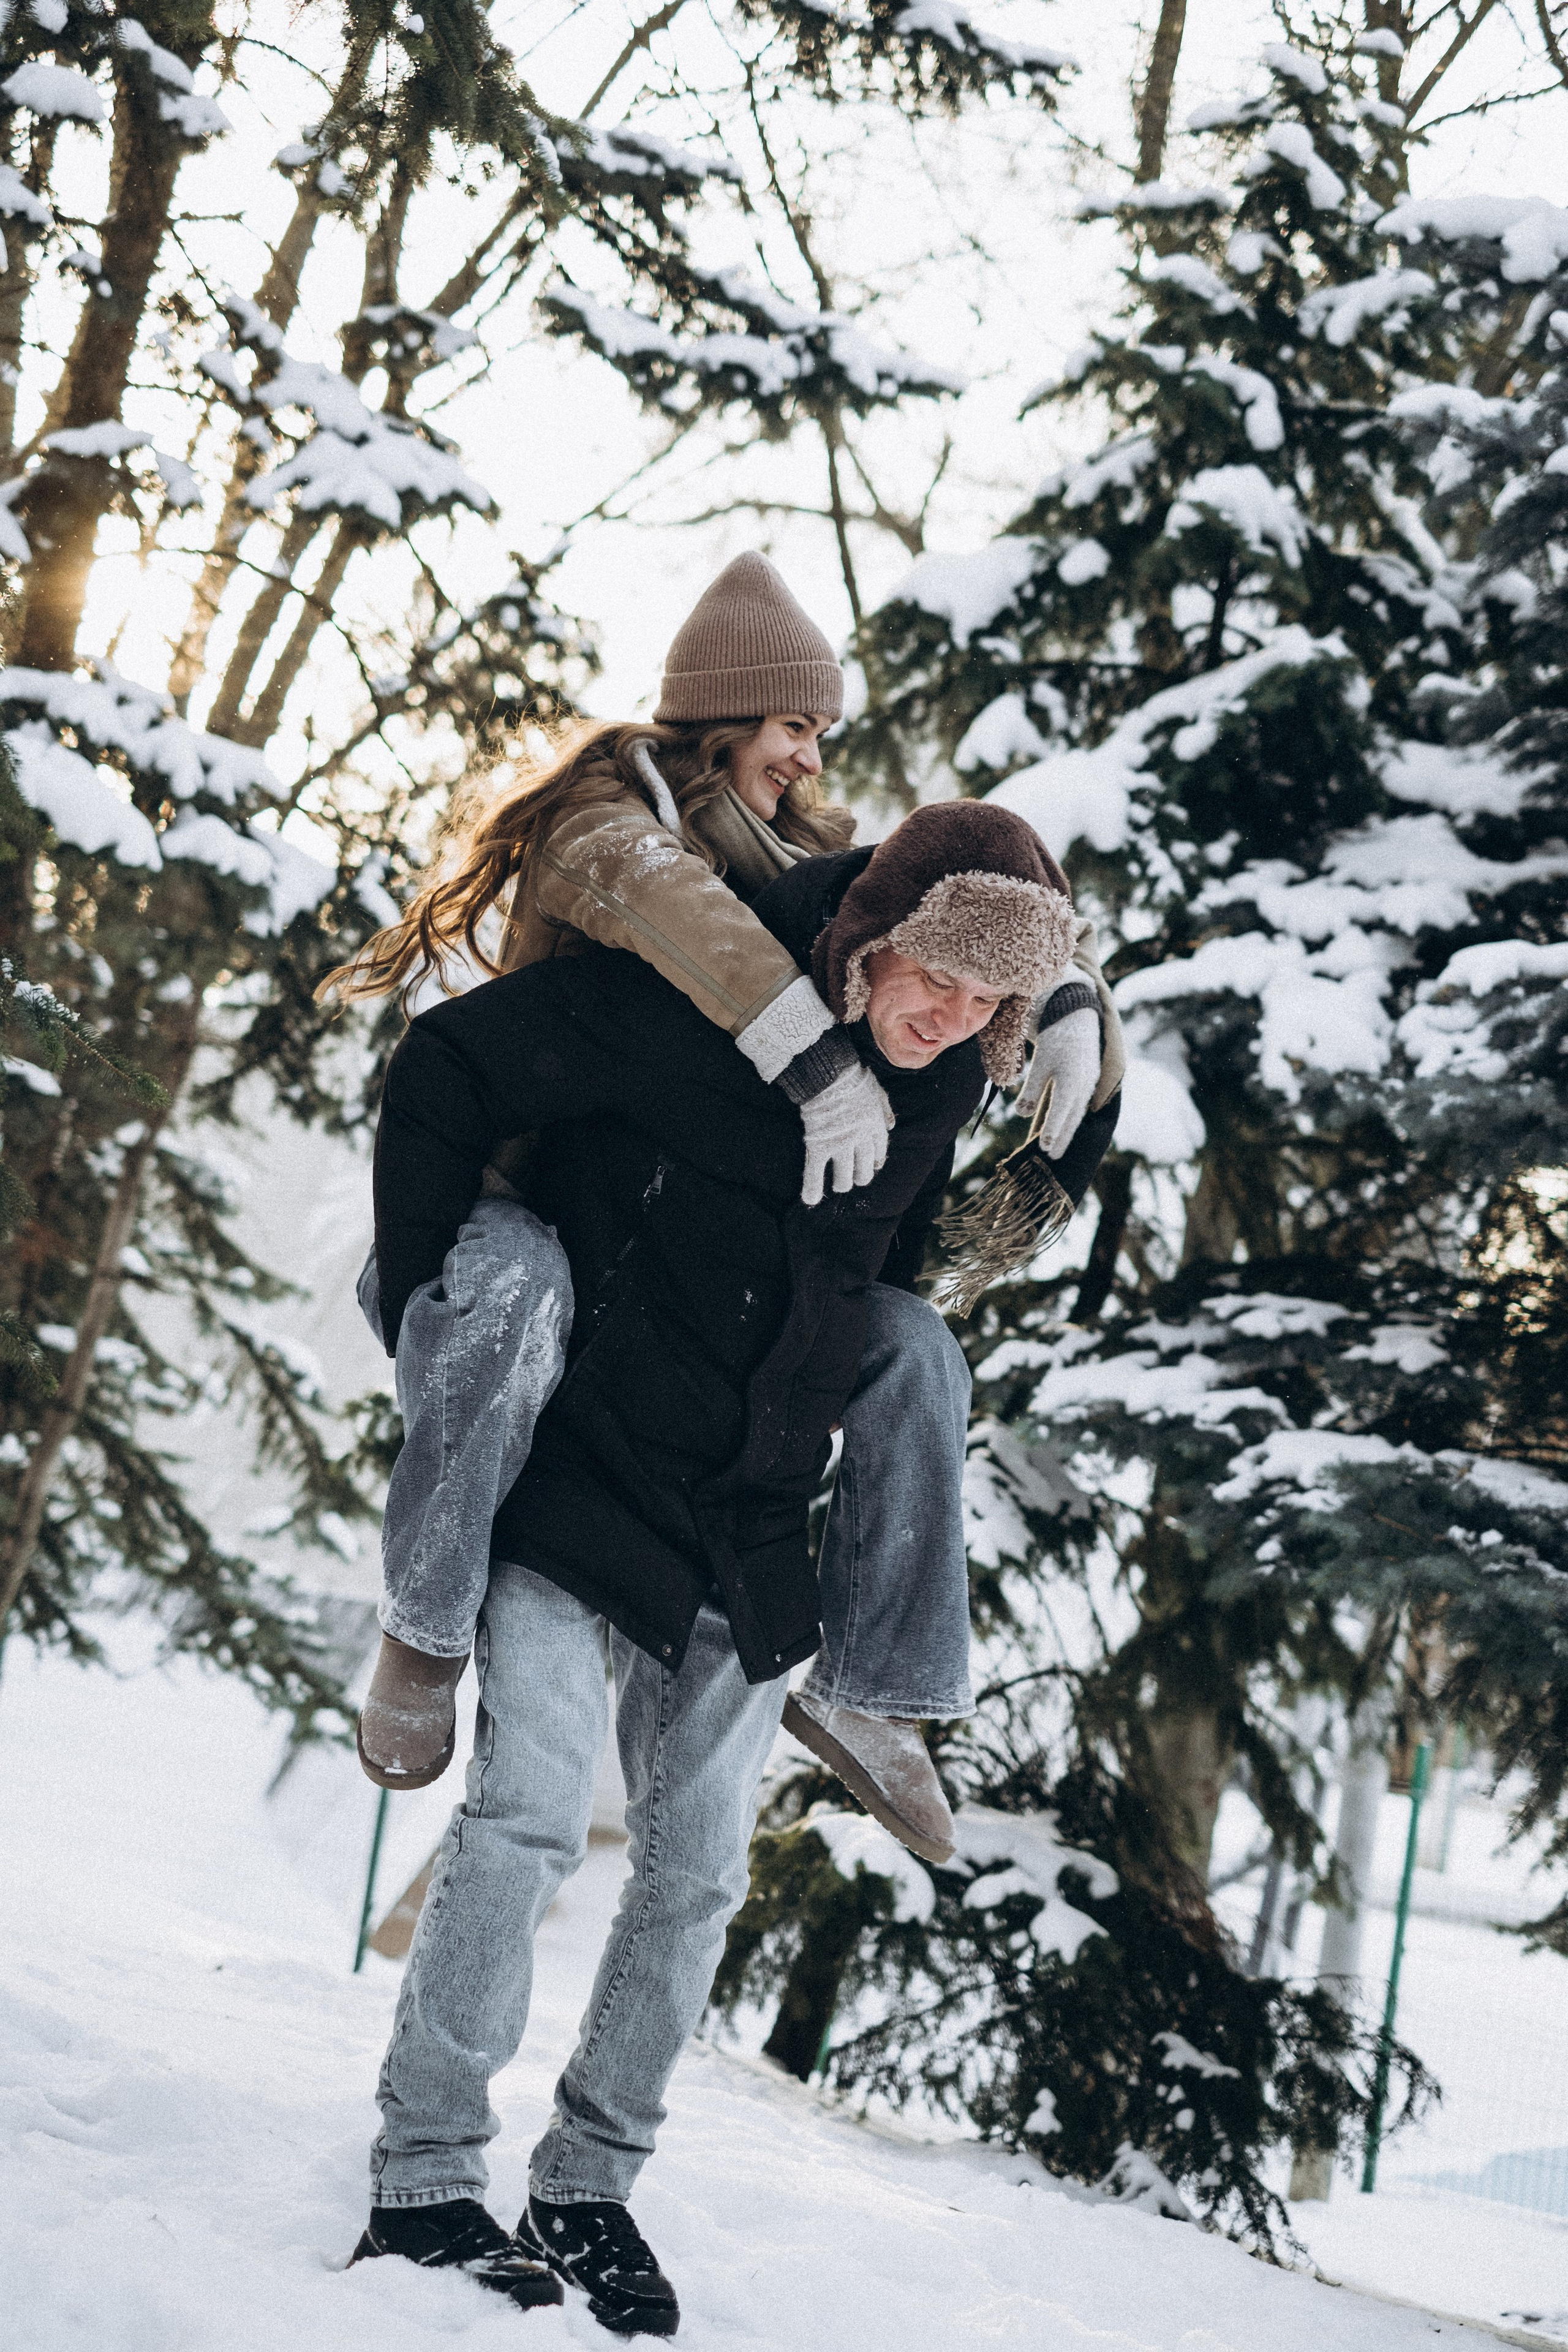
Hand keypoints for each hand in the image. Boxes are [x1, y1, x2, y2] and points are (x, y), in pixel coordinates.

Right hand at [799, 1062, 894, 1204]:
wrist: (830, 1075)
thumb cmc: (853, 1079)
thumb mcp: (877, 1091)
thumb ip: (885, 1110)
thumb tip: (892, 1125)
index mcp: (875, 1127)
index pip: (879, 1152)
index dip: (875, 1162)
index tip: (872, 1167)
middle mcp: (861, 1141)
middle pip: (863, 1170)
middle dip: (859, 1177)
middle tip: (853, 1179)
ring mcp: (840, 1146)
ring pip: (843, 1177)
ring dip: (841, 1184)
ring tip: (838, 1185)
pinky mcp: (819, 1147)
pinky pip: (815, 1172)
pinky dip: (812, 1188)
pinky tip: (810, 1200)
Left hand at [1018, 1005, 1099, 1156]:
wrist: (1077, 1016)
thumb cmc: (1056, 1038)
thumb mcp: (1040, 1064)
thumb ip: (1032, 1090)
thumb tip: (1021, 1115)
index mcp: (1072, 1081)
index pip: (1061, 1112)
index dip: (1052, 1129)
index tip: (1044, 1147)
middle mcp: (1085, 1085)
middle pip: (1073, 1118)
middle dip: (1062, 1138)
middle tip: (1053, 1158)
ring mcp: (1090, 1083)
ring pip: (1078, 1112)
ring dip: (1067, 1130)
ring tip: (1057, 1148)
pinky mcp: (1090, 1079)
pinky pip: (1081, 1104)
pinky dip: (1073, 1117)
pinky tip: (1066, 1126)